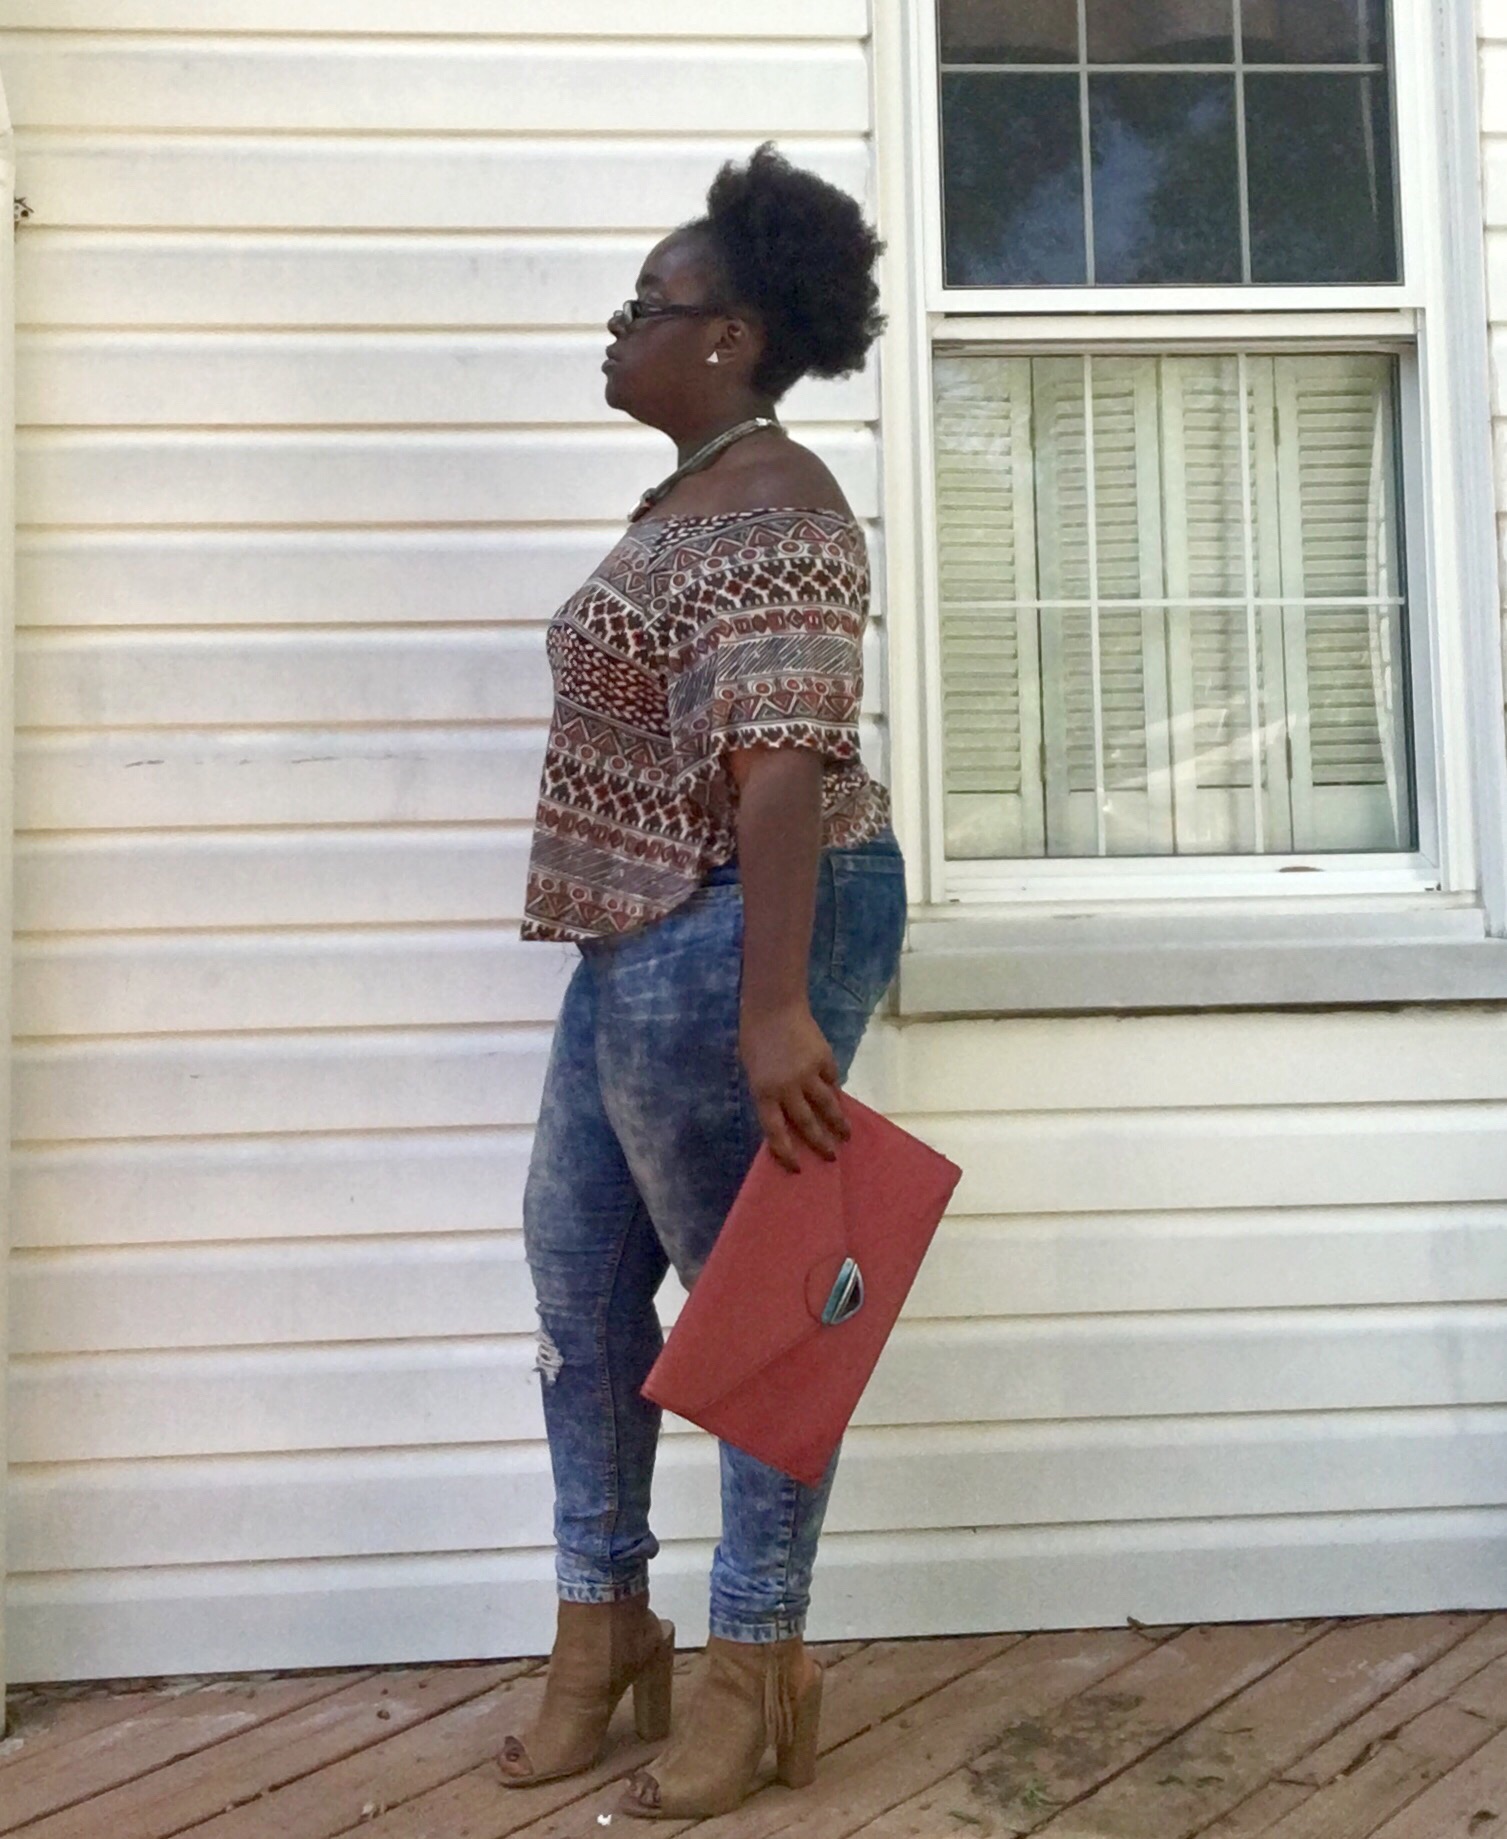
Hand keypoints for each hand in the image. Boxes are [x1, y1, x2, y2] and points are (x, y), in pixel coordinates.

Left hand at [739, 1000, 851, 1172]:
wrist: (774, 1008)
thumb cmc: (755, 1041)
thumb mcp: (755, 1073)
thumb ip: (771, 1096)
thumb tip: (790, 1118)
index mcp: (764, 1093)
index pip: (776, 1132)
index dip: (786, 1153)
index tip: (797, 1168)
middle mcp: (787, 1089)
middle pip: (807, 1124)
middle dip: (820, 1143)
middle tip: (830, 1157)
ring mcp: (808, 1075)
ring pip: (827, 1107)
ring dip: (838, 1123)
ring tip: (846, 1135)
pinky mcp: (824, 1061)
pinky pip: (832, 1082)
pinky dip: (834, 1092)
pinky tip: (839, 1102)